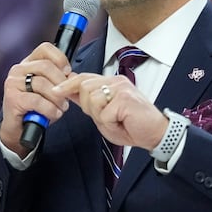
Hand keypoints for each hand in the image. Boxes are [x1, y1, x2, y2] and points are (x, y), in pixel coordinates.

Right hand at [0, 43, 71, 156]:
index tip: (68, 73)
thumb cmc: (36, 108)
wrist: (19, 129)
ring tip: (62, 108)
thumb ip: (60, 80)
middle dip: (61, 82)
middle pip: (46, 66)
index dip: (60, 58)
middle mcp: (18, 69)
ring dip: (57, 98)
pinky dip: (49, 109)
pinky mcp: (12, 98)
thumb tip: (73, 76)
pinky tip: (54, 114)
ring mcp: (13, 83)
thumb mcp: (50, 91)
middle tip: (67, 96)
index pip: (45, 49)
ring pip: (42, 83)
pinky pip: (36, 100)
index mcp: (29, 63)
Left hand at [53, 73, 167, 149]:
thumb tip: (68, 93)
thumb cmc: (133, 126)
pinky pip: (103, 113)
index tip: (55, 91)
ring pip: (92, 99)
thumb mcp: (104, 115)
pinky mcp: (124, 99)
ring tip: (115, 121)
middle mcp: (116, 82)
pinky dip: (110, 124)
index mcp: (111, 83)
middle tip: (106, 117)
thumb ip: (88, 103)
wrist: (156, 134)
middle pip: (84, 86)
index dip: (67, 84)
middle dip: (87, 106)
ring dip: (100, 116)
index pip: (83, 78)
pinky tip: (121, 124)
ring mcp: (121, 88)